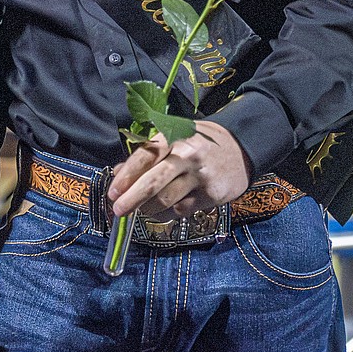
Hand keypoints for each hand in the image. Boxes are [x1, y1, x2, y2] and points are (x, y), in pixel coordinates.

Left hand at [107, 121, 251, 219]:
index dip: (126, 177)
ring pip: (166, 200)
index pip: (144, 157)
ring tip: (139, 210)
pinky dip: (166, 214)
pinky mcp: (211, 195)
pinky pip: (181, 210)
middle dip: (132, 199)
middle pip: (153, 182)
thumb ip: (146, 155)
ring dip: (147, 209)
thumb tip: (119, 172)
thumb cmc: (196, 143)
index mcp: (172, 137)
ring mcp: (200, 176)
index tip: (113, 192)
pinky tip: (159, 212)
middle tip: (118, 210)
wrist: (239, 147)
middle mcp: (186, 155)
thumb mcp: (172, 138)